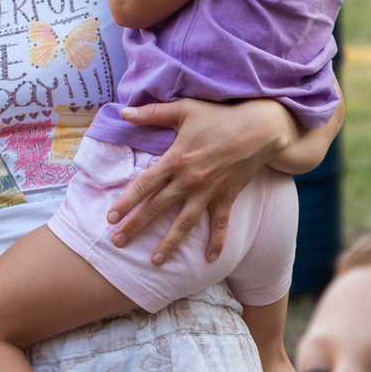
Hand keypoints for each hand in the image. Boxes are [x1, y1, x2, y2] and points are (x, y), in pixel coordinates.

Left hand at [105, 96, 288, 264]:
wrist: (260, 128)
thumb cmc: (220, 116)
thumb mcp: (185, 109)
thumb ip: (152, 113)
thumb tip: (123, 111)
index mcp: (175, 160)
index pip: (143, 186)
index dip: (125, 203)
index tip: (110, 218)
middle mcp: (189, 181)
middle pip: (156, 208)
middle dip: (135, 227)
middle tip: (118, 243)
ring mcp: (208, 193)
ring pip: (184, 224)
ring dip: (169, 244)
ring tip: (155, 262)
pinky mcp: (227, 198)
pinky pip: (220, 225)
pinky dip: (216, 243)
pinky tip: (209, 260)